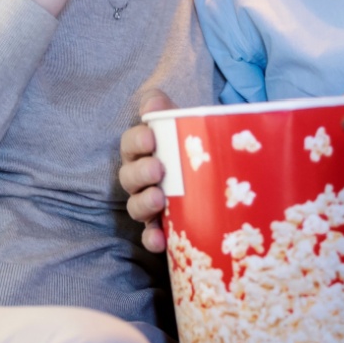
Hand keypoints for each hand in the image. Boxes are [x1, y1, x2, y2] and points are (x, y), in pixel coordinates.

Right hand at [120, 89, 176, 253]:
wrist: (214, 172)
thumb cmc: (192, 146)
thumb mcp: (184, 124)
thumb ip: (167, 110)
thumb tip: (154, 101)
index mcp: (143, 151)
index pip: (131, 143)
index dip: (137, 141)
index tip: (151, 138)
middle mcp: (140, 178)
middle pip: (128, 177)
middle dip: (140, 172)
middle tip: (158, 169)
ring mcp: (148, 204)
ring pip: (135, 206)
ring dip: (143, 203)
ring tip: (158, 200)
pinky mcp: (160, 227)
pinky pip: (150, 235)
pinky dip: (152, 238)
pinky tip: (160, 241)